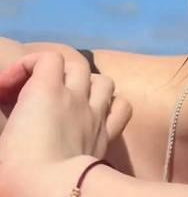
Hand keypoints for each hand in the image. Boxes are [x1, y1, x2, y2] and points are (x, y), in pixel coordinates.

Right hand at [0, 51, 131, 164]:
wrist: (53, 195)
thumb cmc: (15, 169)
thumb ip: (5, 120)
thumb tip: (15, 117)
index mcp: (45, 92)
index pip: (47, 58)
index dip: (27, 65)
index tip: (6, 89)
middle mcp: (75, 96)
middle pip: (76, 66)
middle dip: (56, 73)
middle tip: (36, 95)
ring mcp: (95, 114)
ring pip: (103, 81)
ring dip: (89, 85)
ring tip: (71, 100)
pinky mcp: (108, 136)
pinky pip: (121, 108)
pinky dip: (112, 105)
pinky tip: (98, 114)